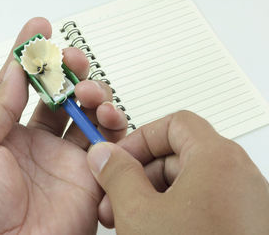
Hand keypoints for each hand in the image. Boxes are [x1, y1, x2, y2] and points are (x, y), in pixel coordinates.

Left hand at [0, 17, 127, 233]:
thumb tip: (12, 71)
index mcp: (5, 134)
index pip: (21, 85)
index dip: (31, 55)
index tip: (39, 28)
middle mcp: (37, 144)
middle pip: (61, 95)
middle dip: (69, 70)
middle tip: (72, 60)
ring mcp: (65, 160)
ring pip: (89, 113)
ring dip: (94, 93)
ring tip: (88, 93)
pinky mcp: (90, 178)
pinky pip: (111, 143)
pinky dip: (114, 124)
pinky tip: (106, 116)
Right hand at [87, 111, 268, 234]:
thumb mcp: (139, 214)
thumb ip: (116, 174)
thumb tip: (104, 154)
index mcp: (218, 159)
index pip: (174, 123)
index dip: (140, 137)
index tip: (118, 159)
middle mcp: (237, 176)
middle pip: (177, 153)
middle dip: (138, 174)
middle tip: (114, 198)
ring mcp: (242, 202)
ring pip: (185, 182)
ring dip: (150, 196)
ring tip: (127, 221)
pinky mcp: (239, 224)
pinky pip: (199, 204)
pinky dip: (171, 212)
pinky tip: (150, 232)